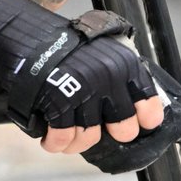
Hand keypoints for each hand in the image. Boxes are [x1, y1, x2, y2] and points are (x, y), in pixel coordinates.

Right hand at [34, 35, 163, 155]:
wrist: (30, 37)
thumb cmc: (69, 48)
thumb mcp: (107, 54)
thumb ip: (123, 80)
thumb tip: (137, 112)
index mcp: (125, 67)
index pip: (149, 108)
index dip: (143, 121)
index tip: (137, 125)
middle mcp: (108, 80)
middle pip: (123, 130)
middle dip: (109, 134)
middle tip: (95, 128)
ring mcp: (84, 92)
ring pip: (90, 138)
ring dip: (76, 141)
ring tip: (67, 136)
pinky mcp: (59, 102)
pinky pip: (62, 137)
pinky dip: (55, 143)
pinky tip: (51, 140)